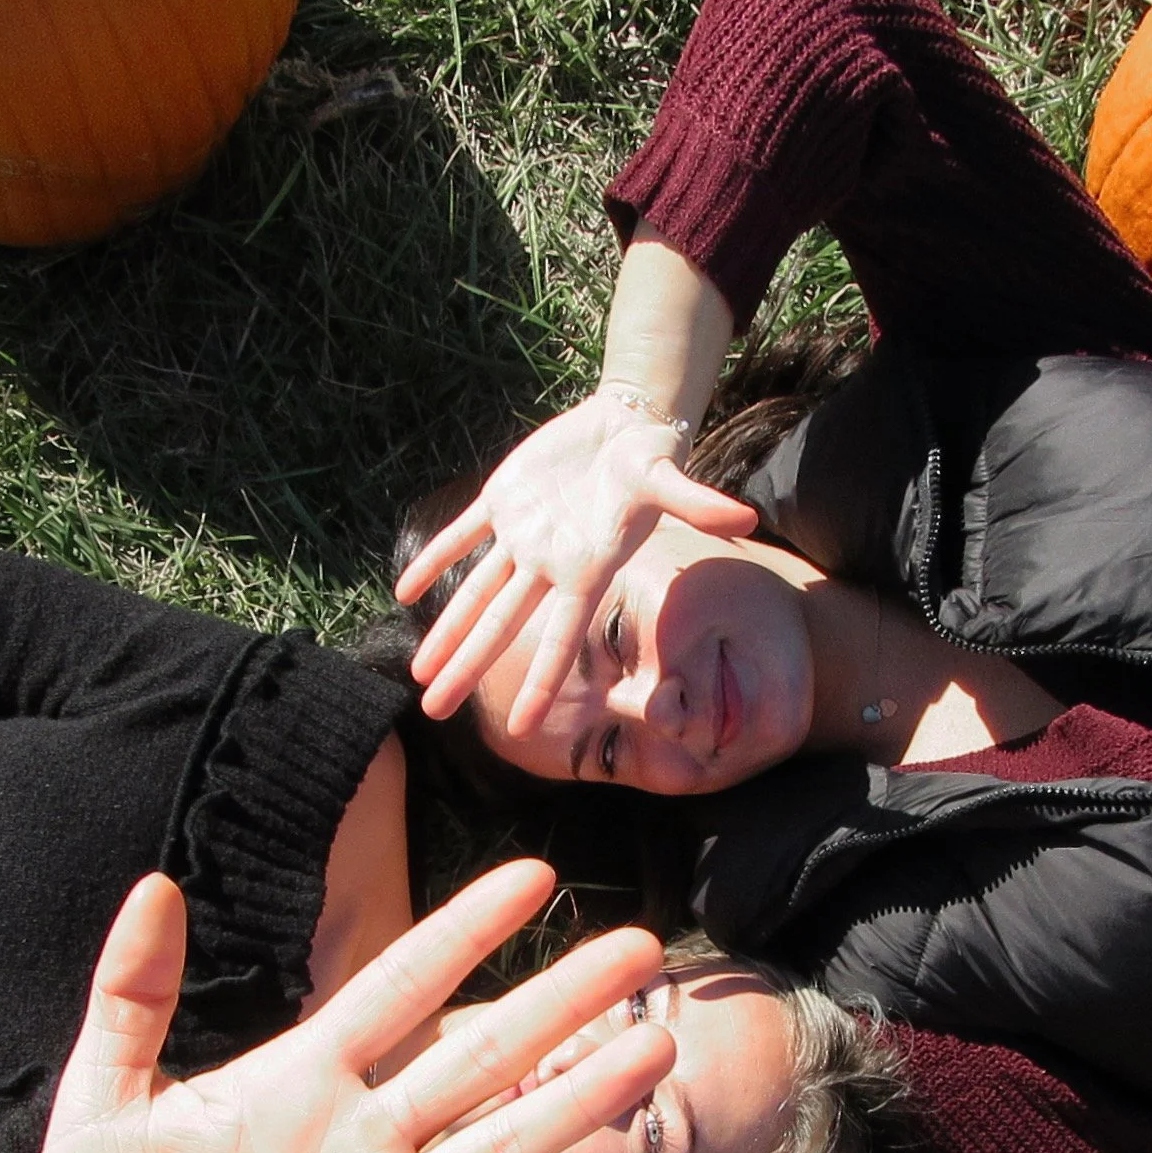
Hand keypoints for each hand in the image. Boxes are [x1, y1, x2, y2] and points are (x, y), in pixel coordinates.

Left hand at [23, 861, 674, 1152]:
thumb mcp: (98, 1104)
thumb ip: (130, 998)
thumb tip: (154, 883)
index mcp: (300, 1078)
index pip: (396, 986)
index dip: (463, 930)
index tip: (534, 874)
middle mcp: (363, 1138)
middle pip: (479, 1053)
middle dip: (559, 999)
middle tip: (641, 945)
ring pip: (505, 1147)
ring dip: (581, 1104)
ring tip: (652, 1051)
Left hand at [396, 390, 756, 733]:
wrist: (626, 423)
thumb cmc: (652, 457)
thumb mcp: (670, 479)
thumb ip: (699, 503)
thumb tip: (746, 518)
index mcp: (587, 569)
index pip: (561, 638)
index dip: (540, 683)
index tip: (518, 729)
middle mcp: (551, 564)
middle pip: (500, 627)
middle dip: (466, 669)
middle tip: (432, 712)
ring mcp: (523, 536)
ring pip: (476, 593)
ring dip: (446, 631)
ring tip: (419, 673)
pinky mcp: (502, 501)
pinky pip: (461, 537)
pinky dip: (434, 560)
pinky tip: (405, 591)